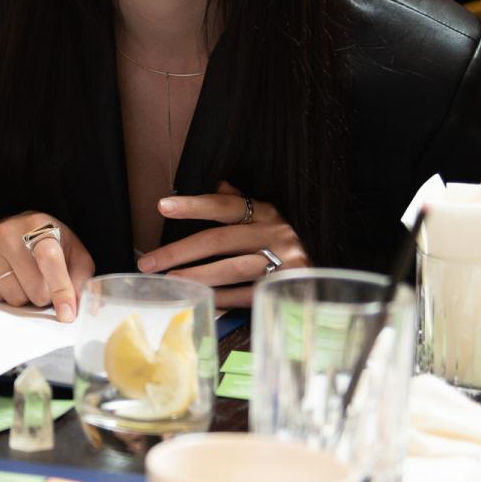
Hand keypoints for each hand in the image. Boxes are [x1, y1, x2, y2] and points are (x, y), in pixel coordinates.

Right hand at [0, 212, 96, 322]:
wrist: (16, 227)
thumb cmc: (48, 242)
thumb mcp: (72, 252)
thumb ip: (80, 278)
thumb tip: (76, 308)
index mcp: (40, 226)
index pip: (50, 260)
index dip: (60, 289)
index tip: (66, 313)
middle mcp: (9, 231)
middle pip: (33, 287)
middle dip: (43, 294)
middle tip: (42, 280)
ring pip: (11, 296)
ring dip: (22, 295)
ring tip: (23, 277)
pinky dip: (1, 293)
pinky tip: (5, 276)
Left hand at [138, 181, 309, 306]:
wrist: (331, 273)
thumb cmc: (289, 241)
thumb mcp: (270, 216)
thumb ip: (242, 202)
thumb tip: (219, 183)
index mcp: (266, 211)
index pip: (224, 204)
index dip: (193, 205)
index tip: (162, 206)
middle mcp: (274, 233)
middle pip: (219, 239)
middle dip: (180, 251)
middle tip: (149, 261)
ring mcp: (283, 261)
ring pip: (231, 268)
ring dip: (197, 276)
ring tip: (169, 281)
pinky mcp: (285, 287)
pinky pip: (246, 293)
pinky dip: (221, 297)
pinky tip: (199, 298)